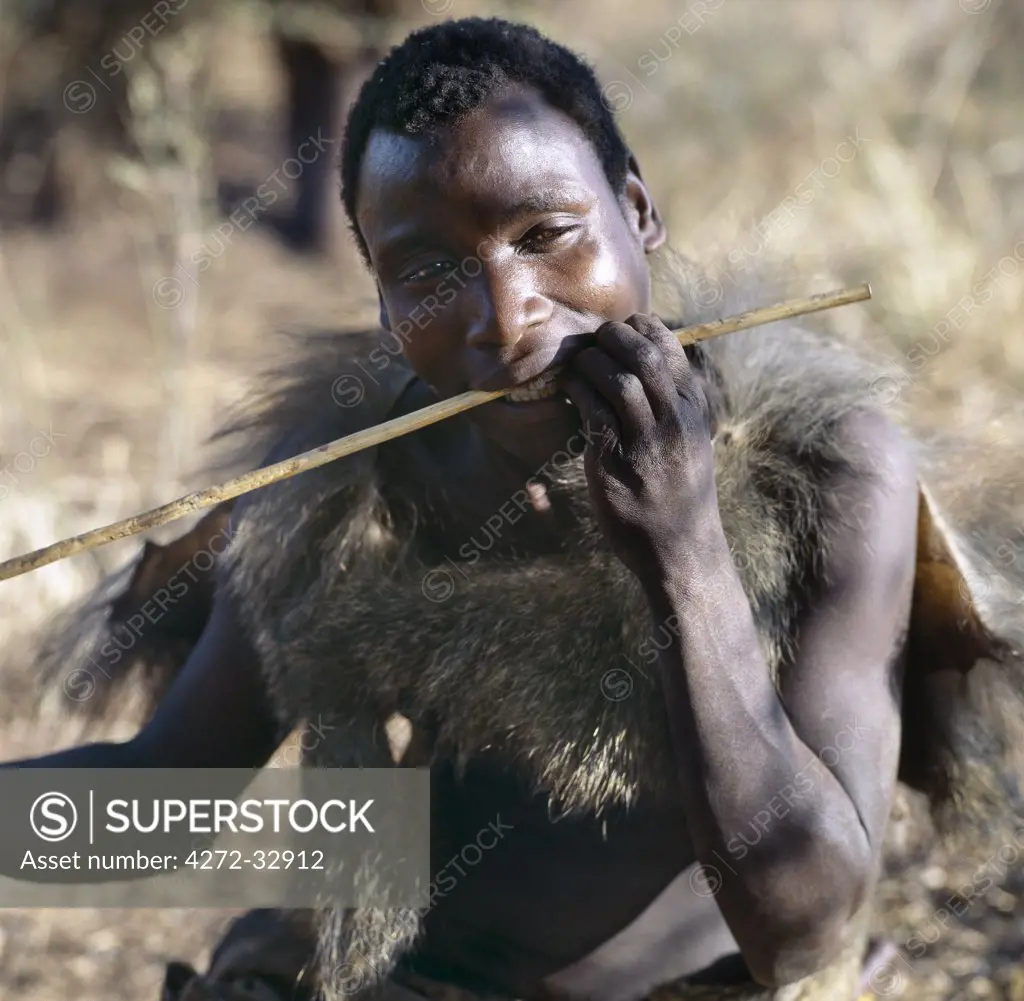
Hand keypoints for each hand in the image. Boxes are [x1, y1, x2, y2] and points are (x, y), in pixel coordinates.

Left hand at [562, 314, 717, 584]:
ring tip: (578, 365)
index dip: (640, 328)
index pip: (670, 348)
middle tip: (593, 341)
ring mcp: (647, 443)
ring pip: (619, 380)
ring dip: (591, 363)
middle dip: (612, 337)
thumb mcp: (691, 442)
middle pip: (644, 356)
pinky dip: (577, 391)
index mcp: (694, 409)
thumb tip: (644, 366)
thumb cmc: (680, 494)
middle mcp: (675, 422)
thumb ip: (674, 405)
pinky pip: (593, 413)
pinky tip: (569, 390)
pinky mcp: (615, 463)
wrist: (681, 549)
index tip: (621, 330)